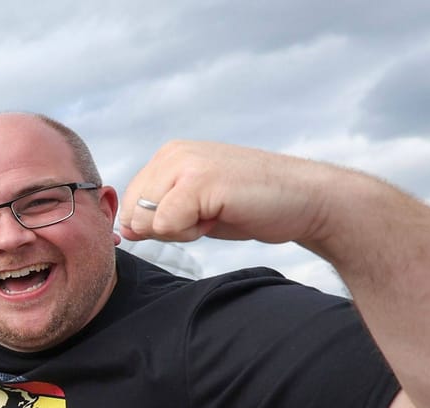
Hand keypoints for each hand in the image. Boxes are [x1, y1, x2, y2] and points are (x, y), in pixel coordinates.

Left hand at [118, 140, 345, 246]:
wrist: (305, 200)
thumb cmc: (252, 206)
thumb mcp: (195, 209)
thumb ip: (158, 215)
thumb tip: (124, 229)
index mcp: (168, 156)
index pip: (130, 206)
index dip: (159, 225)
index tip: (199, 214)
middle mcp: (172, 153)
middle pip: (133, 216)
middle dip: (167, 229)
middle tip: (210, 215)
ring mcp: (184, 163)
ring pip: (146, 221)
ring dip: (181, 231)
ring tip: (217, 212)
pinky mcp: (198, 180)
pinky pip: (165, 225)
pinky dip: (191, 233)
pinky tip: (221, 214)